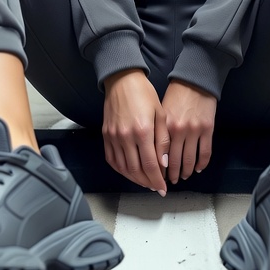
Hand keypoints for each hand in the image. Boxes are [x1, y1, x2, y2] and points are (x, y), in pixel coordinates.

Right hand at [102, 70, 169, 193]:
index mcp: (142, 131)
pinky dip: (121, 170)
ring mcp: (113, 137)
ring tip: (145, 182)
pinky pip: (112, 160)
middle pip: (135, 170)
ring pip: (122, 168)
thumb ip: (163, 140)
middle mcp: (125, 137)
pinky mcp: (105, 135)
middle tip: (155, 187)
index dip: (157, 180)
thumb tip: (164, 163)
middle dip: (147, 182)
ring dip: (134, 179)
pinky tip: (129, 172)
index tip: (163, 189)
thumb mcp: (160, 114)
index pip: (150, 165)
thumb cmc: (144, 94)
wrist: (122, 80)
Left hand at [161, 79, 216, 183]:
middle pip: (174, 161)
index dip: (158, 169)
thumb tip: (156, 154)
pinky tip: (197, 168)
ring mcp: (194, 131)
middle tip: (169, 182)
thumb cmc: (176, 94)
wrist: (195, 80)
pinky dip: (201, 164)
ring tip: (182, 176)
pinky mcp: (208, 129)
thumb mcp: (161, 110)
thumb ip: (158, 131)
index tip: (157, 175)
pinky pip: (205, 153)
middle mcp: (179, 130)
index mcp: (165, 126)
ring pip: (189, 160)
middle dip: (171, 175)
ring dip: (185, 172)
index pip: (160, 155)